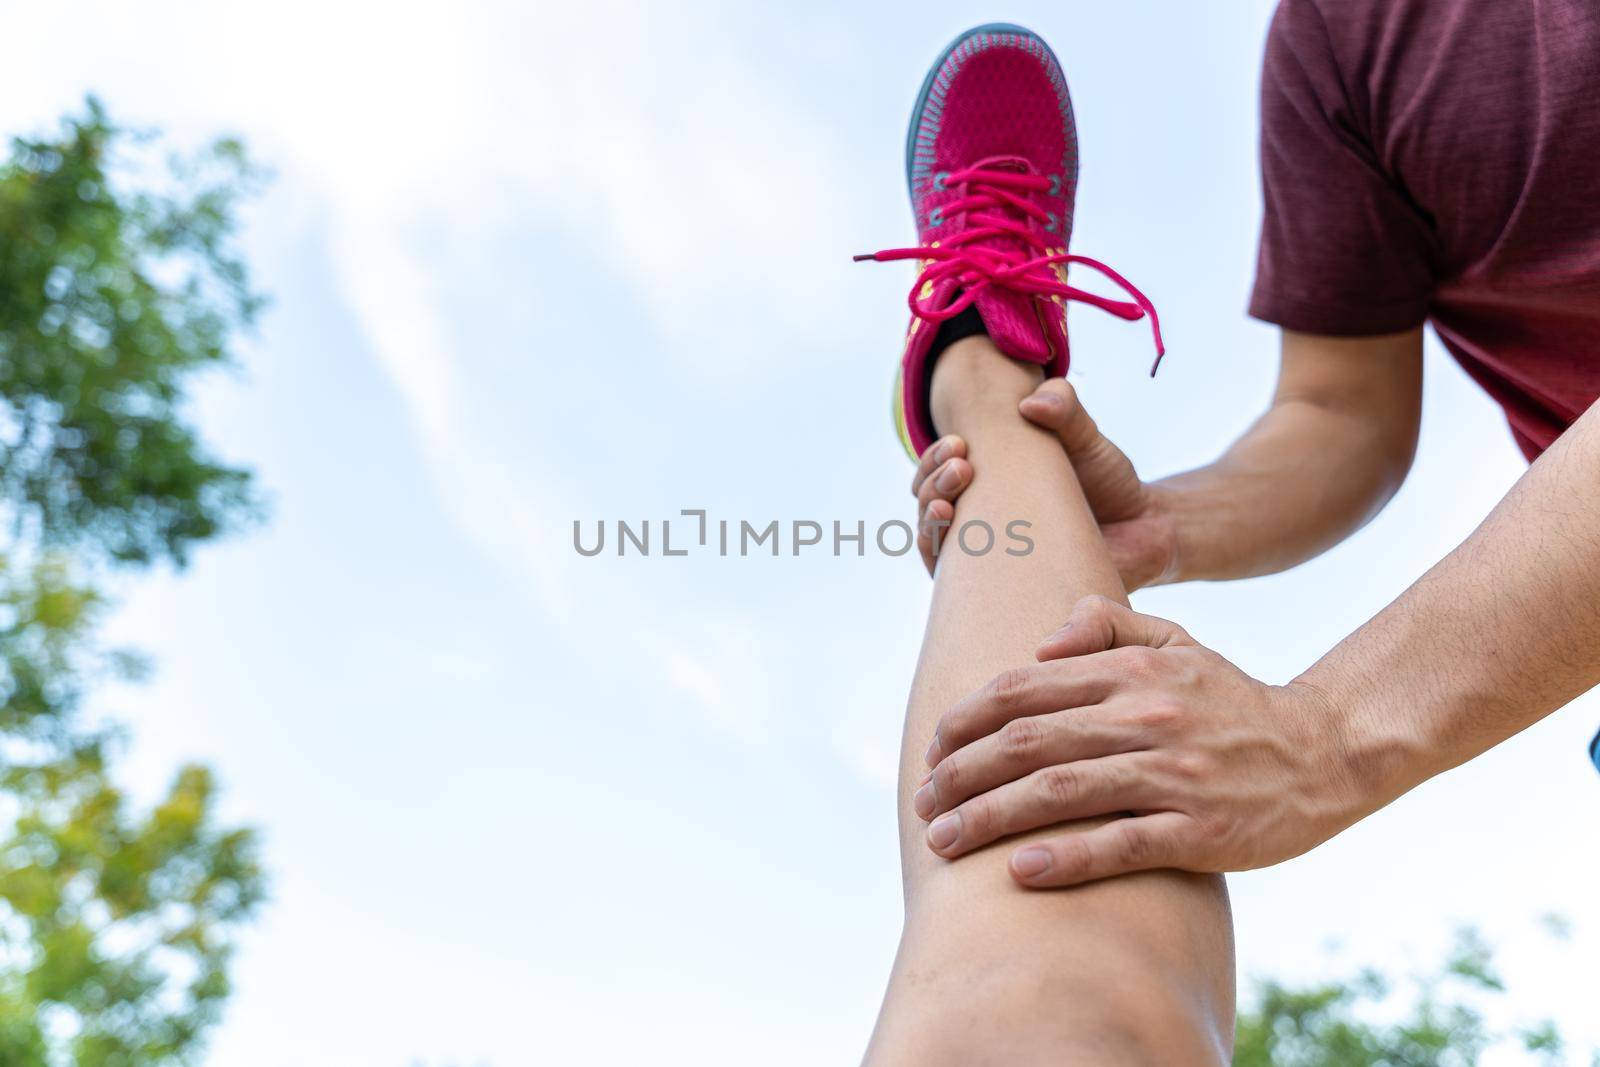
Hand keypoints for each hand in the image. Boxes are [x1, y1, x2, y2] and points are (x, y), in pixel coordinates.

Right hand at [910, 379, 1178, 588]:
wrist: (1144, 531)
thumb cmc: (1108, 482)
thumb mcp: (1085, 437)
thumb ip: (1064, 408)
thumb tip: (1030, 402)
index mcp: (986, 481)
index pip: (935, 471)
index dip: (934, 457)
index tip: (959, 443)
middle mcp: (977, 518)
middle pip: (925, 501)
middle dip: (930, 479)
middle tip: (960, 465)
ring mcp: (984, 555)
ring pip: (931, 539)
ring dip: (928, 517)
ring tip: (946, 501)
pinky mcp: (998, 590)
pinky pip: (953, 583)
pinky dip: (939, 559)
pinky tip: (948, 542)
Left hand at [912, 595, 1361, 886]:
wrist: (1326, 751)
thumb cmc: (1232, 699)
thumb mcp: (1177, 641)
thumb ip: (1106, 625)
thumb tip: (1041, 644)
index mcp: (1131, 671)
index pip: (1024, 689)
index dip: (967, 720)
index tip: (932, 750)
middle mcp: (1146, 716)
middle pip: (1027, 742)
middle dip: (962, 774)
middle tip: (922, 803)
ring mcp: (1174, 775)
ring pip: (1060, 792)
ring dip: (991, 817)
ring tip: (944, 840)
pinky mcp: (1201, 829)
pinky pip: (1121, 845)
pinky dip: (1067, 858)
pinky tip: (1021, 873)